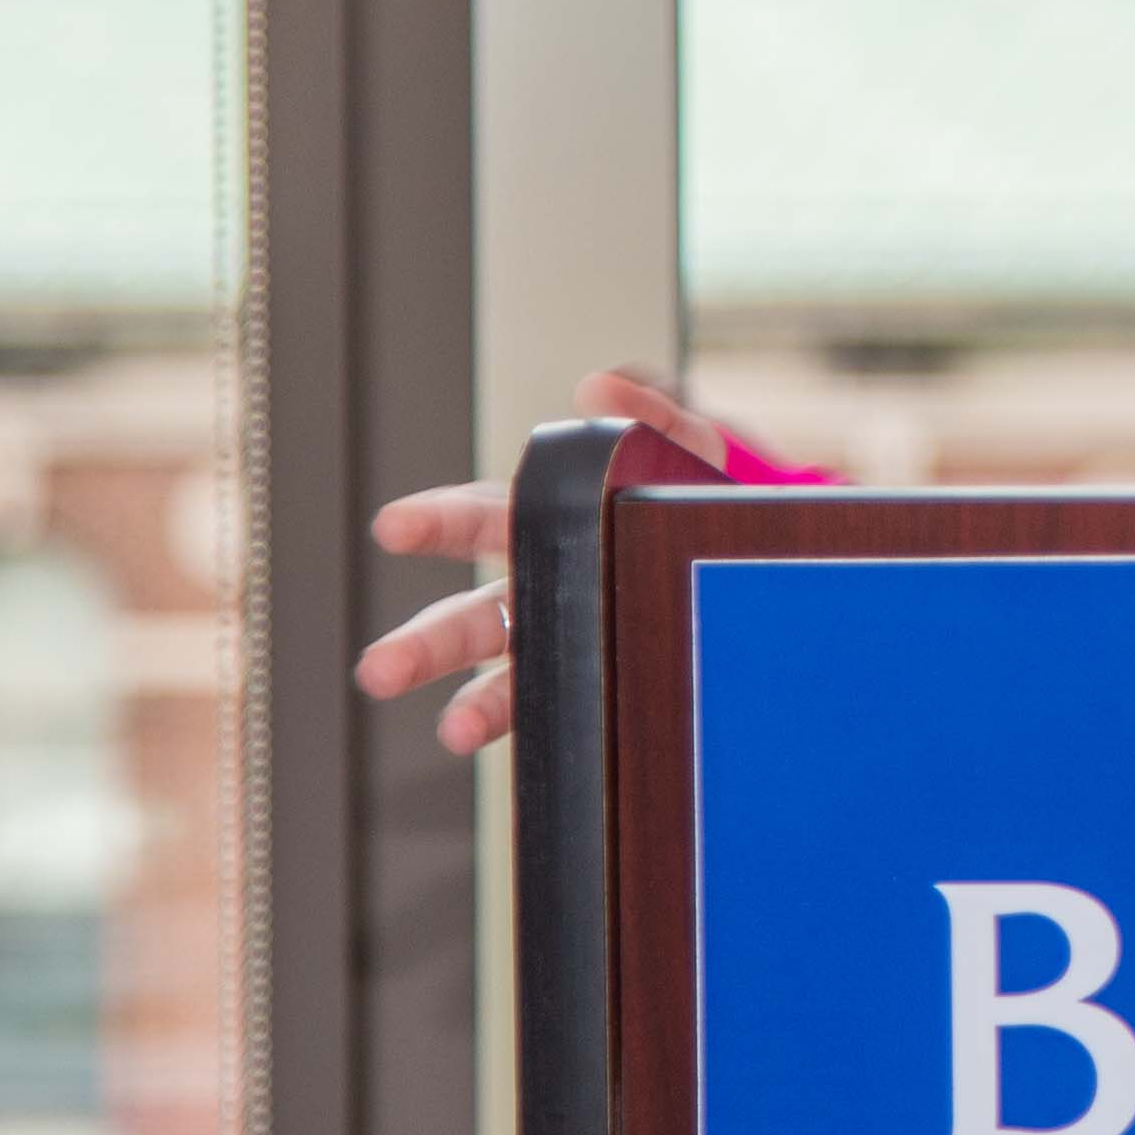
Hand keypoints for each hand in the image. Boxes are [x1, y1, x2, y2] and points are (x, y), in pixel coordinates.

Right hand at [354, 367, 754, 754]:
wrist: (756, 564)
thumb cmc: (699, 496)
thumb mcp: (687, 447)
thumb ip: (651, 410)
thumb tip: (598, 387)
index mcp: (546, 525)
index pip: (479, 518)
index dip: (436, 522)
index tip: (393, 528)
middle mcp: (539, 591)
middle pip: (470, 618)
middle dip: (425, 644)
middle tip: (379, 670)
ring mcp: (566, 645)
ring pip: (504, 678)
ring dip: (475, 705)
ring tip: (451, 733)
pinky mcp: (603, 688)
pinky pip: (566, 713)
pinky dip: (546, 730)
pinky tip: (525, 747)